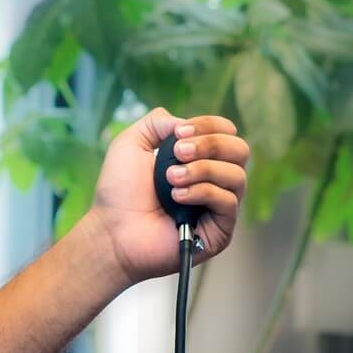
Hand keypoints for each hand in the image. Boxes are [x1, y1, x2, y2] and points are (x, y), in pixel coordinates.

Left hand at [83, 109, 250, 285]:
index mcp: (199, 158)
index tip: (180, 132)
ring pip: (237, 176)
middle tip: (178, 153)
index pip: (227, 132)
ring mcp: (218, 206)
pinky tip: (177, 197)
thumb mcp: (132, 143)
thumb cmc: (119, 191)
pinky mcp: (219, 231)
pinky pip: (228, 202)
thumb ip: (158, 122)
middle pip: (241, 150)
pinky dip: (202, 192)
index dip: (209, 125)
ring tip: (171, 178)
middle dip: (211, 145)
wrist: (111, 230)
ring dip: (203, 170)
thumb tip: (185, 122)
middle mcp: (214, 180)